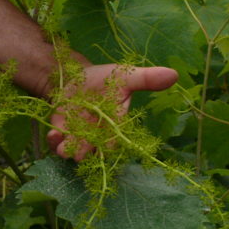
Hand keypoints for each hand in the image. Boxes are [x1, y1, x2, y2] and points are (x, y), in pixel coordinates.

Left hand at [46, 63, 179, 159]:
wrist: (77, 76)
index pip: (116, 139)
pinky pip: (58, 140)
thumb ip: (147, 79)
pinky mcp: (62, 130)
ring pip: (74, 149)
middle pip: (93, 149)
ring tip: (64, 150)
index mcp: (116, 124)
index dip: (111, 144)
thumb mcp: (125, 75)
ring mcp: (79, 134)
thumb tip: (174, 75)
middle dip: (86, 152)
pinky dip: (55, 140)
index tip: (106, 146)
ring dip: (68, 151)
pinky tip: (54, 134)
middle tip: (80, 154)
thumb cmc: (106, 79)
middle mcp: (97, 134)